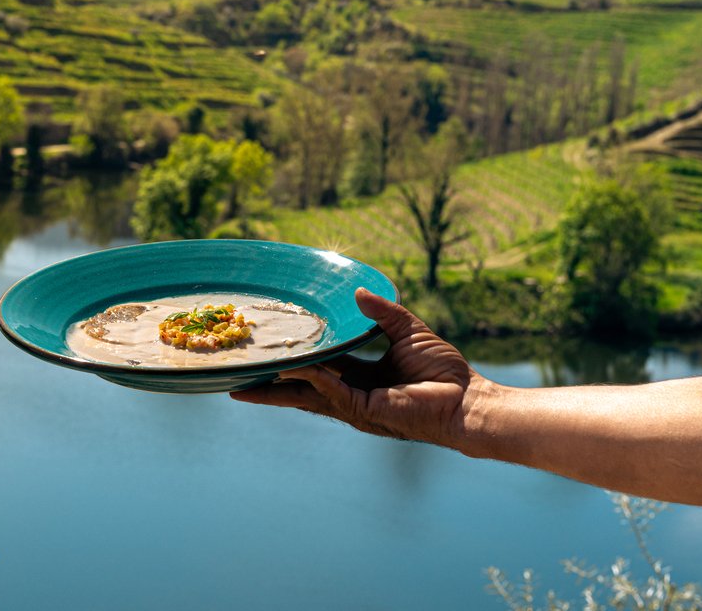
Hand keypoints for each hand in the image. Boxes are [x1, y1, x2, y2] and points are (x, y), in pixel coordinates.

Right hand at [230, 288, 476, 446]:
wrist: (465, 399)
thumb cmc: (443, 371)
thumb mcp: (407, 330)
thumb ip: (382, 312)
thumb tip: (357, 291)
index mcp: (357, 377)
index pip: (315, 367)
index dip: (292, 359)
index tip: (266, 350)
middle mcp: (349, 393)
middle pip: (298, 387)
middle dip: (267, 385)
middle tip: (236, 376)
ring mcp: (353, 405)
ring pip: (305, 394)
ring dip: (277, 386)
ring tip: (243, 381)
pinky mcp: (363, 410)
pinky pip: (329, 391)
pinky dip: (311, 378)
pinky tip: (295, 366)